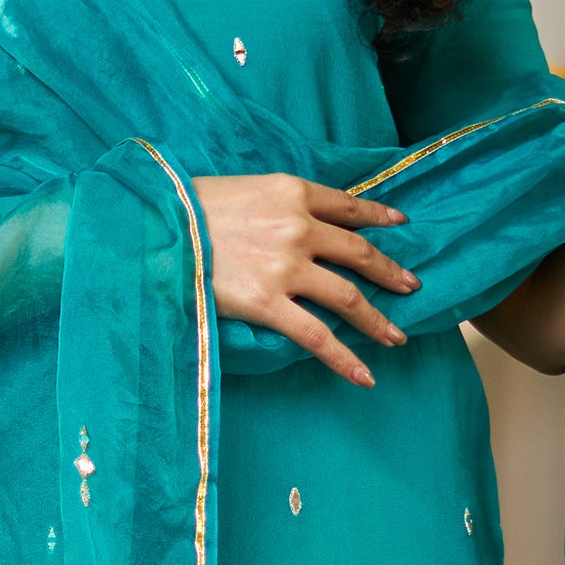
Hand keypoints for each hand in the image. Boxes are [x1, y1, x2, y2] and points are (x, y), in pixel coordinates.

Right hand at [190, 174, 417, 387]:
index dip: (378, 217)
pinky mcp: (269, 303)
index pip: (348, 205)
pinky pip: (317, 336)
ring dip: (377, 319)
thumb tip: (292, 220)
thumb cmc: (187, 207)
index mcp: (291, 192)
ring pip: (347, 296)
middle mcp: (298, 227)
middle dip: (389, 272)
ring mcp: (287, 267)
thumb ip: (274, 203)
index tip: (400, 226)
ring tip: (396, 336)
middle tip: (410, 287)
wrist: (154, 228)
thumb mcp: (241, 189)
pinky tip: (364, 376)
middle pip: (358, 252)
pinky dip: (344, 358)